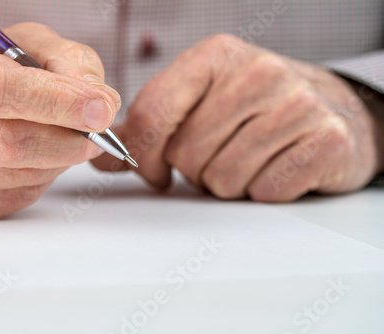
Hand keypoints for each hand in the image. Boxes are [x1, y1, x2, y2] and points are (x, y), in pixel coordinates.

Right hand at [0, 23, 120, 219]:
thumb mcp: (26, 44)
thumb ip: (67, 62)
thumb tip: (101, 103)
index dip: (54, 102)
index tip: (98, 110)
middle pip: (4, 143)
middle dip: (66, 142)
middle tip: (95, 134)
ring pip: (12, 177)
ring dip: (55, 162)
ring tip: (62, 141)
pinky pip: (8, 200)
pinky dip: (38, 182)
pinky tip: (37, 160)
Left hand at [93, 34, 383, 200]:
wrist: (331, 109)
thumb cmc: (254, 108)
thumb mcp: (200, 100)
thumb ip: (149, 126)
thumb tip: (101, 157)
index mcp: (214, 56)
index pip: (152, 113)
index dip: (142, 154)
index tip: (152, 171)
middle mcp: (257, 72)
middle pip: (186, 154)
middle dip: (195, 169)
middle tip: (219, 155)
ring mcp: (296, 103)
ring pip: (223, 179)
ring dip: (228, 182)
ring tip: (248, 159)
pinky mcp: (326, 139)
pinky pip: (264, 191)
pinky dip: (263, 190)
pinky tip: (276, 167)